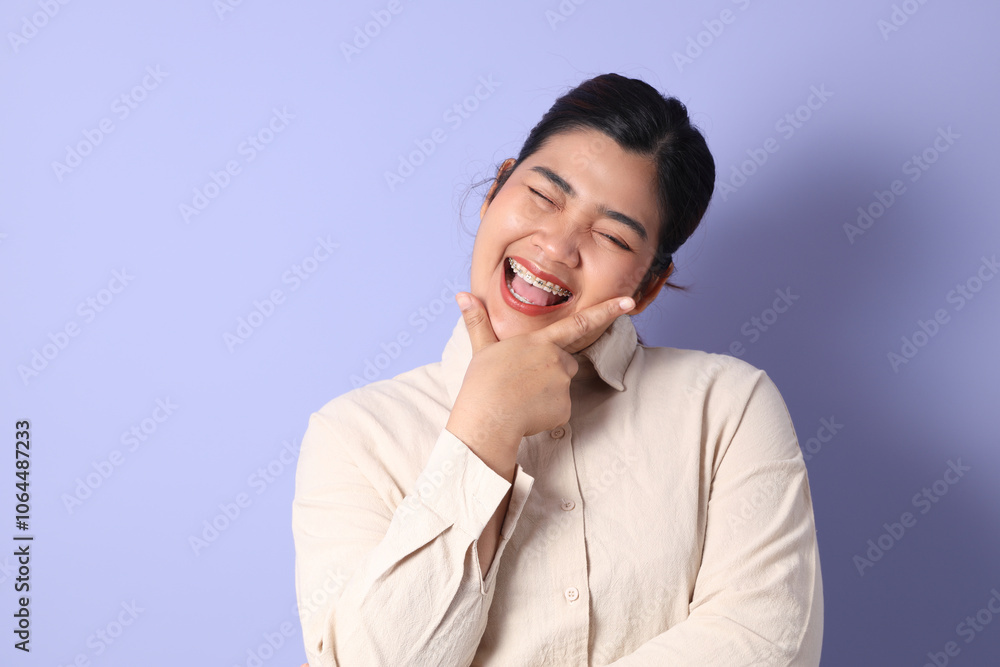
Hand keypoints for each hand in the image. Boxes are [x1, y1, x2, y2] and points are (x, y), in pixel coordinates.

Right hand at [447, 292, 634, 451]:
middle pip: (564, 362)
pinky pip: (560, 409)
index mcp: (540, 341)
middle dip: (549, 371)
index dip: (607, 311)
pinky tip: (527, 413)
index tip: (629, 302)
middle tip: (521, 382)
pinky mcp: (565, 408)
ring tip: (520, 398)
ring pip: (562, 386)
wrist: (487, 418)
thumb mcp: (482, 349)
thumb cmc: (482, 383)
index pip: (580, 322)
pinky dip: (547, 413)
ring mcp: (563, 384)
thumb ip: (477, 322)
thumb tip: (461, 295)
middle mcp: (556, 359)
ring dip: (547, 392)